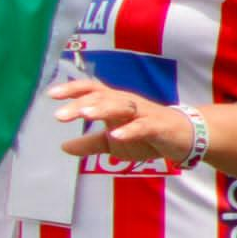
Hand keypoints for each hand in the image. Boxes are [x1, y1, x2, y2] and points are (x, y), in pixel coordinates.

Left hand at [51, 76, 194, 165]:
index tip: (50, 95)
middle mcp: (127, 103)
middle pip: (102, 98)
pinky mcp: (159, 126)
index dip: (72, 90)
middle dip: (80, 105)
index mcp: (114, 102)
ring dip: (103, 109)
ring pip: (122, 106)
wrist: (186, 137)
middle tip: (58, 116)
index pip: (91, 90)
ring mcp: (144, 113)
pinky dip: (130, 130)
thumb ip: (89, 143)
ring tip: (84, 115)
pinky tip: (116, 135)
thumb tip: (63, 147)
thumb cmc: (146, 135)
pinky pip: (143, 126)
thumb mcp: (113, 141)